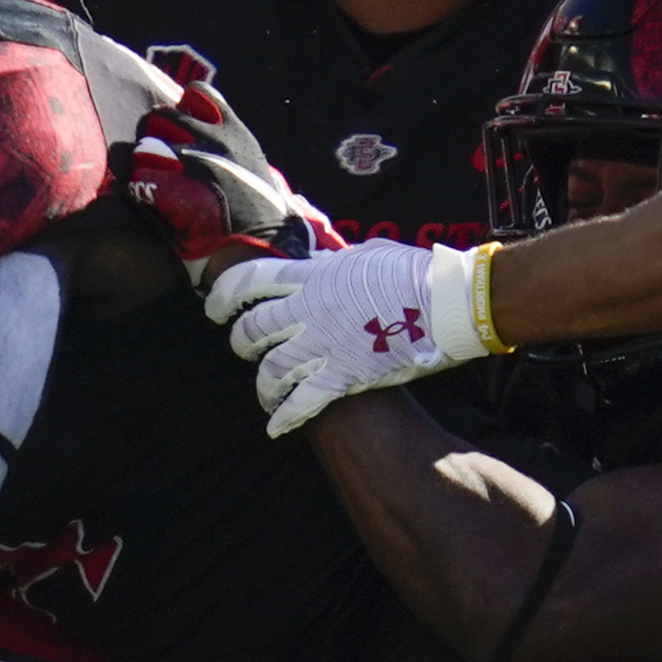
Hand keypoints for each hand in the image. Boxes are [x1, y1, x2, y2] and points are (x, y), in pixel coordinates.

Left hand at [127, 53, 336, 274]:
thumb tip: (214, 140)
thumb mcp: (254, 166)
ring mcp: (190, 161)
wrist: (260, 248)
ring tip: (152, 182)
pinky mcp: (171, 188)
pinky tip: (147, 201)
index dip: (182, 108)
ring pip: (144, 147)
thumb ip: (231, 147)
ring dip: (143, 164)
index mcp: (233, 131)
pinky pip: (138, 179)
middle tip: (156, 157)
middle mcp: (210, 139)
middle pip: (161, 116)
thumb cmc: (260, 214)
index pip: (197, 94)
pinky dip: (139, 190)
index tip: (181, 127)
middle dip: (153, 134)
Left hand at [211, 233, 497, 435]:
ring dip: (263, 384)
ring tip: (265, 392)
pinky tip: (276, 427)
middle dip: (241, 343)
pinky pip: (302, 402)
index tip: (213, 308)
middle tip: (244, 350)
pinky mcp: (344, 376)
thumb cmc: (412, 272)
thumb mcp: (365, 251)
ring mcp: (324, 345)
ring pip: (271, 369)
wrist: (448, 302)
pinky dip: (284, 417)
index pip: (250, 281)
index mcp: (313, 277)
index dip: (222, 296)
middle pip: (252, 330)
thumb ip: (330, 252)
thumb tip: (311, 234)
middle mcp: (309, 311)